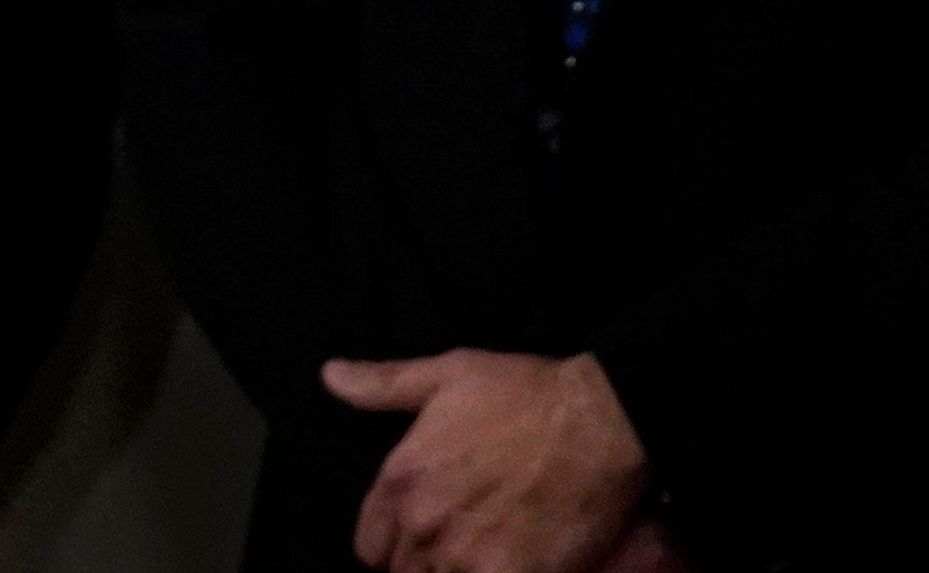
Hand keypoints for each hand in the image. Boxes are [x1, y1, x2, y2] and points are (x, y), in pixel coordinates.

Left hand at [322, 348, 653, 572]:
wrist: (598, 422)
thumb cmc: (523, 393)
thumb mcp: (445, 374)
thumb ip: (383, 384)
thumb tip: (330, 376)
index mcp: (402, 480)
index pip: (369, 547)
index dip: (391, 543)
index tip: (417, 536)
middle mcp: (426, 524)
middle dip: (423, 563)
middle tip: (457, 545)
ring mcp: (468, 556)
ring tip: (482, 554)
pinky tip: (510, 564)